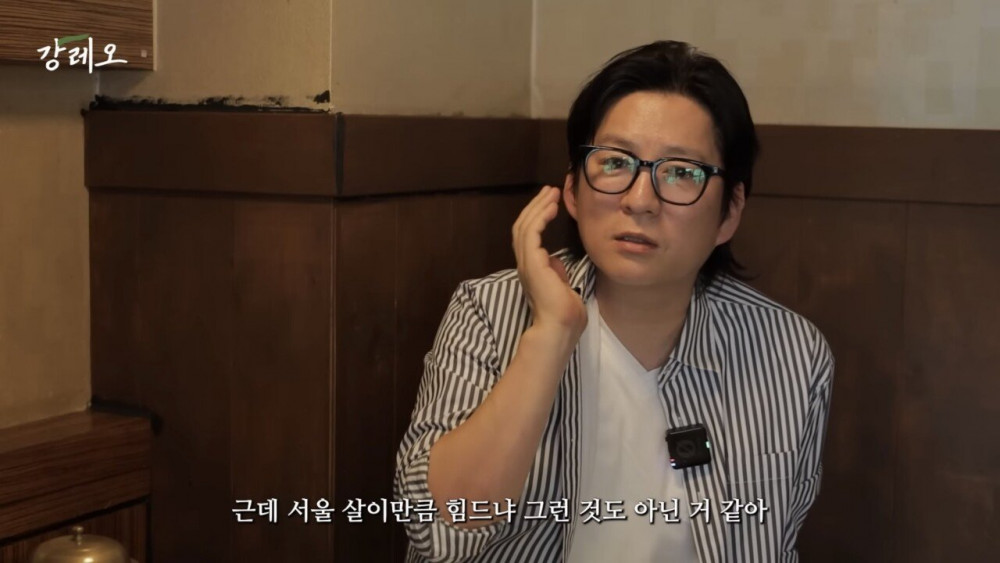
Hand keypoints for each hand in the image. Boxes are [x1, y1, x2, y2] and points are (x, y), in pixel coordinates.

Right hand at [512, 186, 587, 337]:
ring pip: (525, 227)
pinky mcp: (531, 263)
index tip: (551, 204)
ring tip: (551, 193)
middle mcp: (526, 265)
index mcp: (532, 270)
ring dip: (538, 207)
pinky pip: (531, 233)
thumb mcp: (563, 289)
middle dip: (536, 207)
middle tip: (549, 191)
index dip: (538, 218)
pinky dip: (539, 217)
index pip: (529, 237)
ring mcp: (526, 264)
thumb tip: (556, 262)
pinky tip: (550, 208)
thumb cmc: (565, 317)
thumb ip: (557, 274)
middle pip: (523, 227)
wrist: (560, 329)